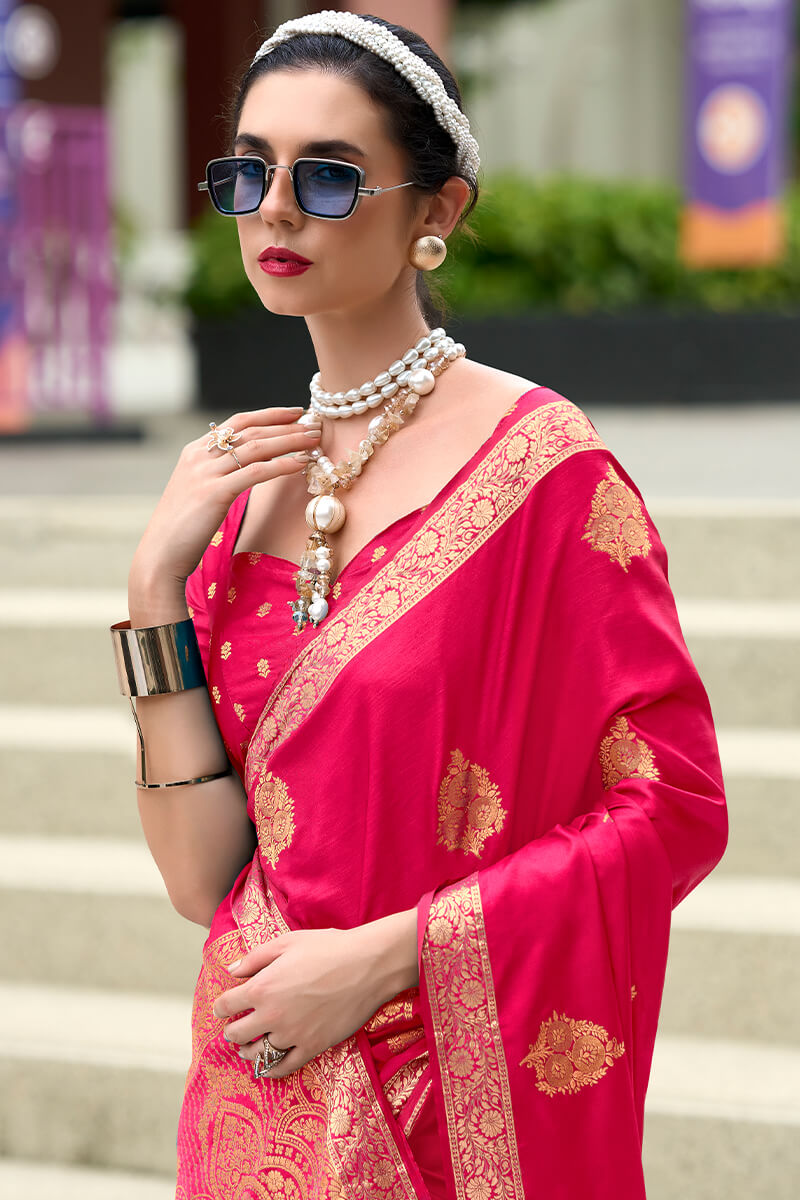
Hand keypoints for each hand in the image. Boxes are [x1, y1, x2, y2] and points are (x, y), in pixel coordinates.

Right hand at [128, 406, 320, 615]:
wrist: (160, 553)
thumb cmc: (182, 529)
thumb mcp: (197, 491)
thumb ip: (218, 474)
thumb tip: (250, 467)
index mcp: (194, 451)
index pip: (238, 422)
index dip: (269, 415)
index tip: (295, 412)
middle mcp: (199, 456)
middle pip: (251, 431)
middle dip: (286, 426)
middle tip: (314, 424)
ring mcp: (205, 473)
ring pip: (256, 447)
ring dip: (290, 440)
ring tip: (314, 439)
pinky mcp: (215, 492)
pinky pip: (256, 472)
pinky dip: (282, 464)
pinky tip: (301, 463)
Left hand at [211, 926, 392, 1078]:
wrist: (367, 966)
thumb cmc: (328, 948)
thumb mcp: (287, 943)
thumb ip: (255, 958)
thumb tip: (232, 970)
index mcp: (262, 987)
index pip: (225, 1005)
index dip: (221, 1006)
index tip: (224, 1006)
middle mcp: (271, 1015)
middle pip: (236, 1034)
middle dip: (231, 1030)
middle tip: (234, 1028)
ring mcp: (292, 1034)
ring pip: (257, 1054)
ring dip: (247, 1051)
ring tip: (245, 1049)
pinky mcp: (312, 1047)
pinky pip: (283, 1067)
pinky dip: (270, 1070)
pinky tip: (266, 1067)